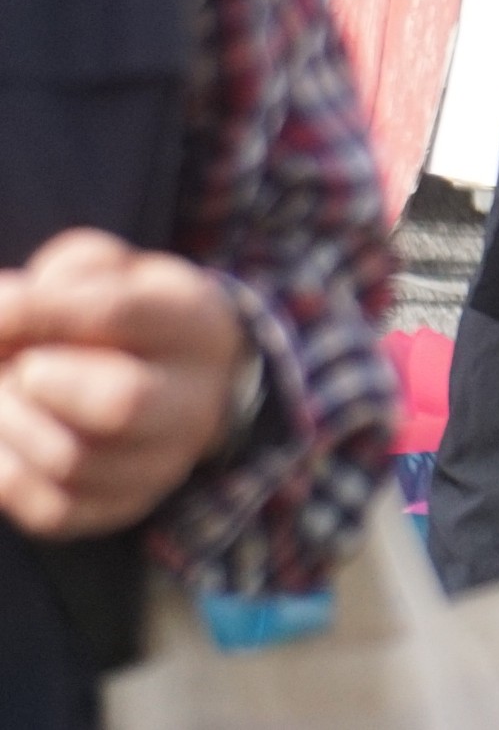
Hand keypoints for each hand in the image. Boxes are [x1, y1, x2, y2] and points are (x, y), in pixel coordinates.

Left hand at [0, 232, 255, 539]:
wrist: (173, 383)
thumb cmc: (122, 318)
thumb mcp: (107, 273)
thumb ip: (60, 279)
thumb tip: (2, 316)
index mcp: (194, 326)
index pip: (119, 314)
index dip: (43, 311)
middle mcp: (194, 402)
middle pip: (122, 404)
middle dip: (43, 381)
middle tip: (21, 368)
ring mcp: (162, 464)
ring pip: (72, 461)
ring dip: (9, 424)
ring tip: (4, 396)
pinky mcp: (122, 508)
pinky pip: (51, 509)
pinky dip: (6, 472)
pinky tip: (5, 437)